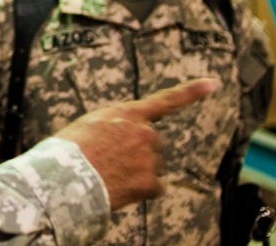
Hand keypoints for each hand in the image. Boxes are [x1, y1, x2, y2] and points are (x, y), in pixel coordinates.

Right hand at [54, 78, 219, 210]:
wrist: (64, 179)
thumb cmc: (67, 152)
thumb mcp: (87, 125)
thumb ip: (112, 126)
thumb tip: (120, 139)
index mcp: (127, 114)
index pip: (165, 100)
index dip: (191, 92)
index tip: (212, 83)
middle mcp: (144, 132)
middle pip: (150, 142)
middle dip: (136, 151)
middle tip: (108, 159)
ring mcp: (150, 158)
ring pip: (149, 166)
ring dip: (134, 171)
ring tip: (106, 174)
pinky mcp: (151, 183)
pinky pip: (151, 187)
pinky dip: (138, 191)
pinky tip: (118, 189)